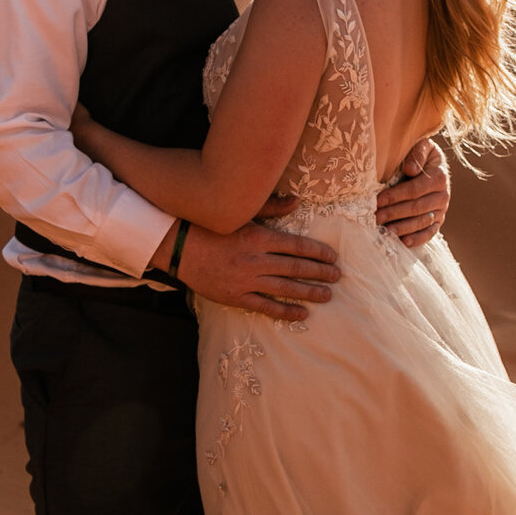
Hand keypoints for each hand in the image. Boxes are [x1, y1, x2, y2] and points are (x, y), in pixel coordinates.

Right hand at [173, 218, 340, 320]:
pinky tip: (302, 313)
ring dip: (309, 291)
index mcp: (258, 237)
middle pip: (295, 267)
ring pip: (285, 287)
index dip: (318, 252)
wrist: (178, 246)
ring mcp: (246, 280)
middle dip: (319, 272)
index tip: (333, 257)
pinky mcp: (235, 296)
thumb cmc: (210, 226)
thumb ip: (271, 207)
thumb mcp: (241, 213)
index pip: (297, 245)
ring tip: (327, 295)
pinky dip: (285, 311)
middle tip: (337, 276)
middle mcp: (255, 259)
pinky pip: (266, 306)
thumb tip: (296, 201)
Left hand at [375, 138, 449, 249]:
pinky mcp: (438, 220)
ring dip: (403, 228)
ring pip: (422, 222)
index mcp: (440, 176)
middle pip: (417, 208)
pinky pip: (430, 232)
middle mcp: (444, 195)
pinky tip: (404, 242)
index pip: (415, 189)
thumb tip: (410, 169)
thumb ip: (416, 153)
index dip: (396, 196)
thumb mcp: (421, 145)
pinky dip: (418, 238)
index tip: (378, 201)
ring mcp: (442, 210)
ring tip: (385, 231)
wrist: (431, 163)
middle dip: (394, 213)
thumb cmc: (419, 153)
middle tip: (376, 218)